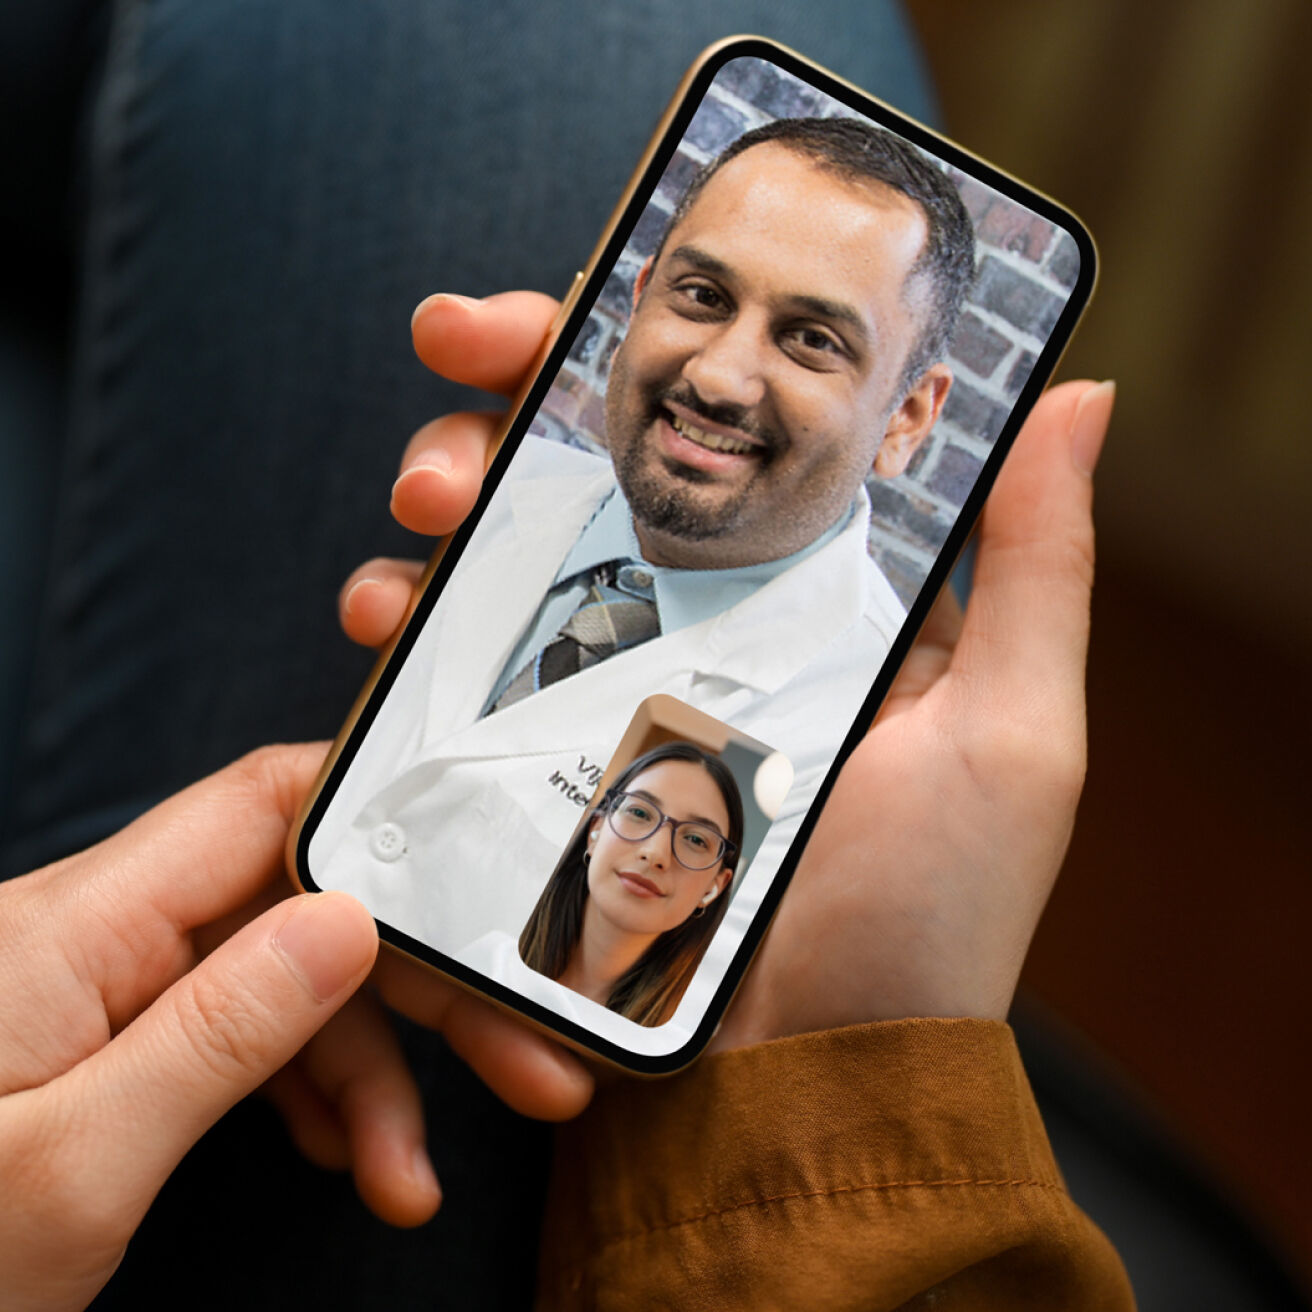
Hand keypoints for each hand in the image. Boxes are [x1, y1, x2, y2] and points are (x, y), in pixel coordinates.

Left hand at [0, 743, 590, 1311]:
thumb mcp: (72, 1172)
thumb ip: (216, 1035)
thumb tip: (346, 922)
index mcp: (75, 928)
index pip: (262, 807)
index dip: (381, 813)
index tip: (486, 867)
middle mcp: (99, 934)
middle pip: (302, 903)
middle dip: (419, 982)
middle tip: (521, 1055)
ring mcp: (109, 986)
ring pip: (288, 981)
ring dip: (374, 1070)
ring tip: (411, 1174)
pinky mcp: (117, 1036)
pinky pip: (244, 1032)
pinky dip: (312, 1092)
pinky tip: (348, 1153)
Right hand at [340, 292, 1112, 1047]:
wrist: (800, 1082)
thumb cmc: (918, 922)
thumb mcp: (1009, 735)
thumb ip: (1035, 568)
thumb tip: (1078, 394)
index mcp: (803, 590)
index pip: (716, 426)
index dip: (628, 350)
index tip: (551, 311)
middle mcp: (699, 623)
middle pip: (581, 467)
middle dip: (500, 402)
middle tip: (456, 373)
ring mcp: (607, 692)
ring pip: (498, 553)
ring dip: (439, 498)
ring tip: (426, 519)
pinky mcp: (536, 767)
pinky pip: (455, 673)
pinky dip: (406, 627)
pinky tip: (385, 622)